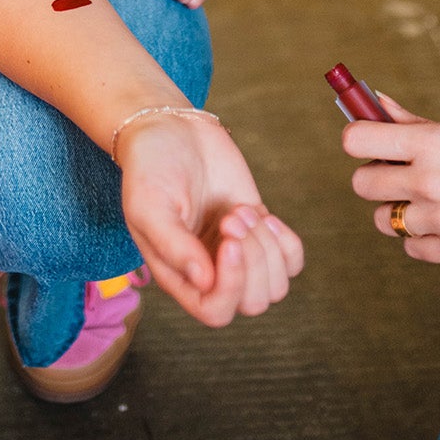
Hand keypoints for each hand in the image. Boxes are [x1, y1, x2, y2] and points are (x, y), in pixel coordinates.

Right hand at [117, 108, 303, 324]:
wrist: (170, 128)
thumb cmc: (150, 167)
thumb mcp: (149, 205)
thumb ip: (173, 245)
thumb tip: (204, 283)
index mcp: (180, 275)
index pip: (215, 311)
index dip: (230, 287)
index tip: (228, 241)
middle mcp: (211, 271)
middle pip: (252, 302)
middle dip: (252, 259)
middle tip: (230, 216)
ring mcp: (238, 252)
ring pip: (276, 286)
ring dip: (267, 247)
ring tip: (240, 210)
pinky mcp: (258, 229)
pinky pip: (291, 260)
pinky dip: (285, 241)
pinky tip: (262, 213)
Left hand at [345, 92, 439, 264]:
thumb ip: (415, 125)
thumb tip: (377, 104)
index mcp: (430, 145)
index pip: (355, 141)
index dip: (359, 140)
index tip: (371, 141)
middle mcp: (429, 183)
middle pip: (362, 184)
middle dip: (377, 177)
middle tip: (402, 173)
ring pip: (383, 220)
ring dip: (397, 210)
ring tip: (428, 200)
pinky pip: (411, 248)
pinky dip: (422, 238)